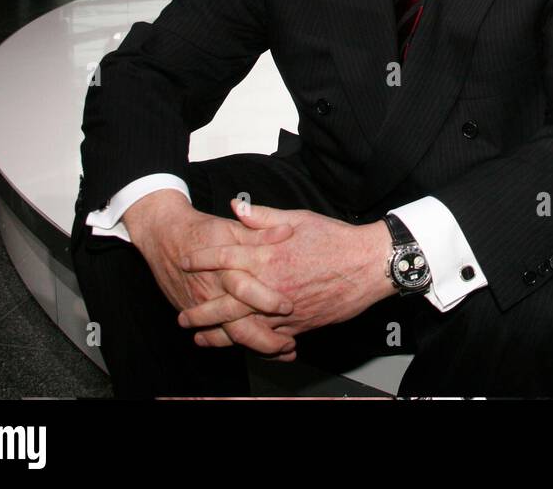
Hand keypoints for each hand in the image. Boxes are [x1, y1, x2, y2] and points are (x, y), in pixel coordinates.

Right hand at [122, 190, 299, 358]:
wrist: (164, 237)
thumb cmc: (203, 231)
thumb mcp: (233, 229)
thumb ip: (261, 232)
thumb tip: (287, 231)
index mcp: (225, 270)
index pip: (246, 290)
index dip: (268, 300)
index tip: (289, 307)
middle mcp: (212, 293)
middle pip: (238, 326)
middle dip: (265, 340)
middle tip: (289, 345)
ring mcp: (200, 308)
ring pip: (228, 337)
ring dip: (254, 347)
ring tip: (279, 353)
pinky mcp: (193, 313)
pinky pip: (214, 336)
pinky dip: (235, 345)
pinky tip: (254, 350)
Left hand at [176, 201, 395, 358]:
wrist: (369, 264)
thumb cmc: (336, 239)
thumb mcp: (299, 219)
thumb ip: (264, 217)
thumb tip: (237, 207)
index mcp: (270, 255)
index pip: (225, 256)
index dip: (202, 258)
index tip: (185, 260)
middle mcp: (272, 284)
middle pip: (226, 302)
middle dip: (201, 310)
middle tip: (183, 316)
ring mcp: (284, 308)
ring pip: (244, 326)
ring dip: (219, 334)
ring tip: (201, 339)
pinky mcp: (299, 324)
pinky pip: (269, 338)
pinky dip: (251, 343)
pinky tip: (239, 346)